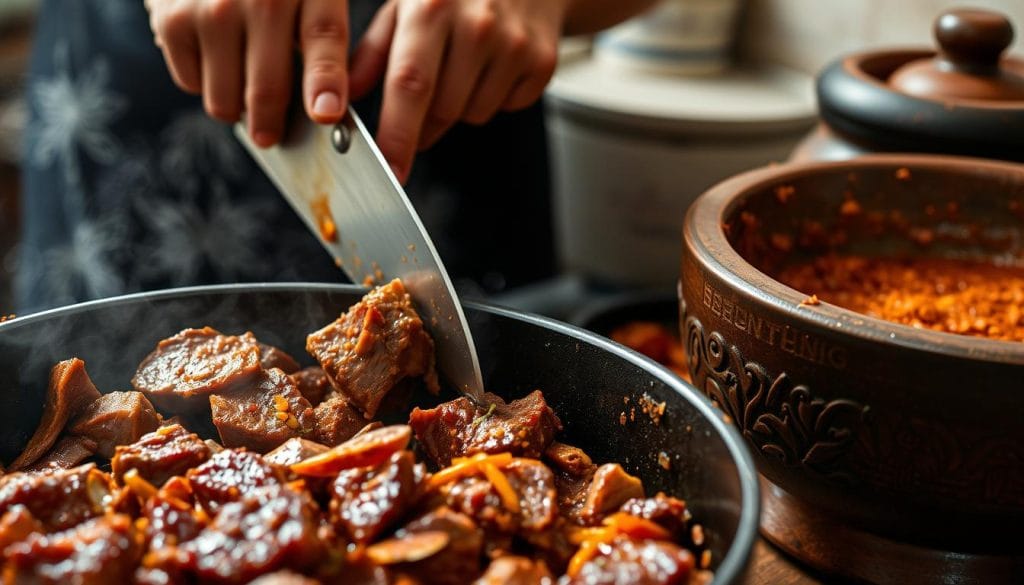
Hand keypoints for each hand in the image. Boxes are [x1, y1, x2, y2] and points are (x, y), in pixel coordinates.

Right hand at [145, 0, 350, 147]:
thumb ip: (324, 44)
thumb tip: (326, 112)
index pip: (322, 36)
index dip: (325, 81)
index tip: (326, 115)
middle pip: (267, 89)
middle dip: (271, 127)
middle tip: (270, 134)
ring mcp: (212, 10)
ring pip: (225, 102)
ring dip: (237, 107)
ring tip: (243, 79)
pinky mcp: (172, 20)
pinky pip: (192, 85)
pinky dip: (205, 83)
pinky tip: (215, 55)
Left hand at [349, 0, 569, 181]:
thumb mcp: (406, 2)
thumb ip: (373, 51)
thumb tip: (343, 98)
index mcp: (432, 5)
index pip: (409, 85)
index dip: (398, 135)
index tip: (391, 170)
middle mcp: (477, 23)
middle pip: (443, 110)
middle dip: (423, 126)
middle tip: (417, 111)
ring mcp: (514, 42)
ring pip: (474, 114)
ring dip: (460, 108)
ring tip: (462, 67)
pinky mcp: (542, 60)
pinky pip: (506, 107)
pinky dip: (494, 97)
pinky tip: (491, 65)